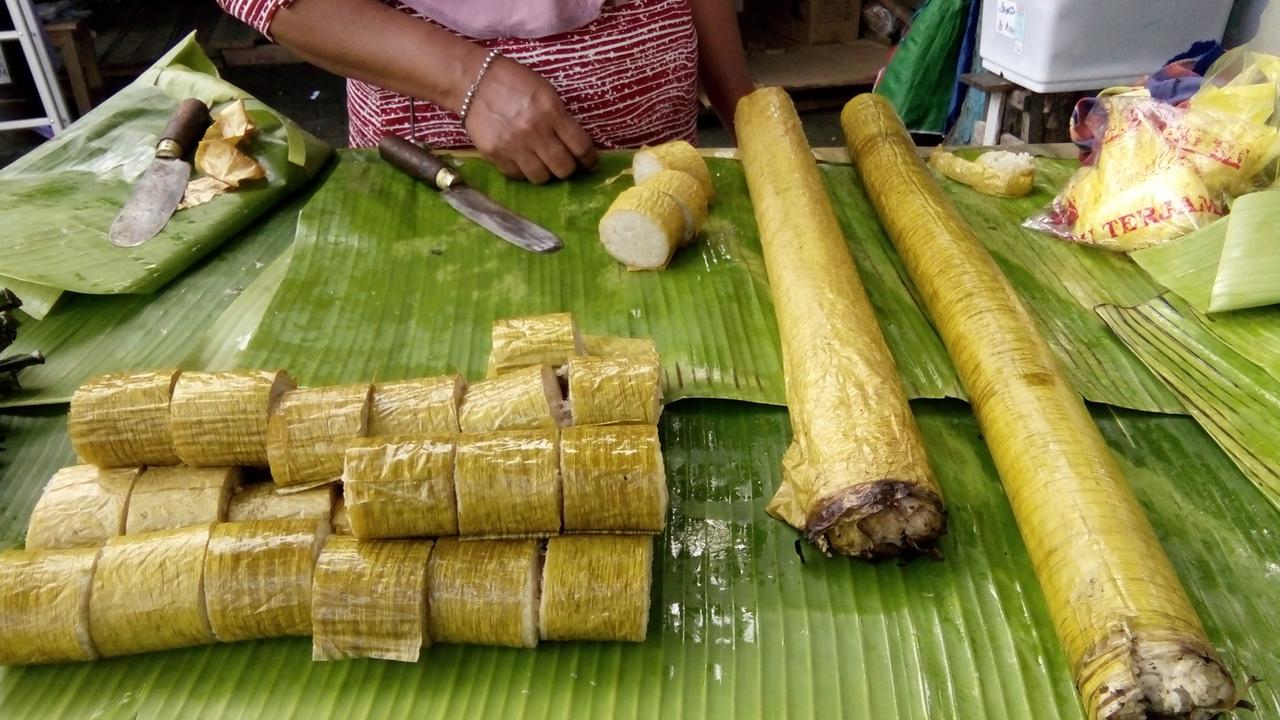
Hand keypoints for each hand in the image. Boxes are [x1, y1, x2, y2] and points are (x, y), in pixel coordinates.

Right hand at [463, 56, 597, 183]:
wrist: (472, 80)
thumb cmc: (513, 81)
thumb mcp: (545, 91)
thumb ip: (560, 117)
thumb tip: (575, 144)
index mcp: (551, 112)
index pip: (580, 147)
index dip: (589, 159)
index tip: (589, 163)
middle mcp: (534, 133)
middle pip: (563, 168)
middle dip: (568, 168)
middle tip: (565, 162)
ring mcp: (513, 147)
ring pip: (541, 178)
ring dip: (546, 172)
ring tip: (542, 162)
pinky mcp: (495, 155)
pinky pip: (517, 176)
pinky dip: (523, 171)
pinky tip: (522, 159)